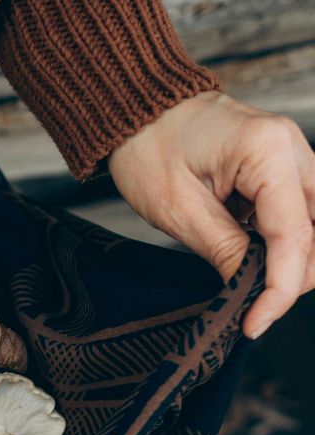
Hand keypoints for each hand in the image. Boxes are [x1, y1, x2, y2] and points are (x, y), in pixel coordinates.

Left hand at [108, 91, 314, 338]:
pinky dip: (277, 241)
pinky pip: (298, 214)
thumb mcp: (176, 207)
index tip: (256, 324)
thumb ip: (223, 249)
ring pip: (314, 227)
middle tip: (246, 304)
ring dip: (285, 259)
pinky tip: (245, 245)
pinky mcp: (285, 166)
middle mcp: (294, 149)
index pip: (295, 237)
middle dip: (288, 276)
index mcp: (268, 152)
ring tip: (239, 269)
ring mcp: (295, 155)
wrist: (138, 110)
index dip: (280, 289)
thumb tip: (252, 291)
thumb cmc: (148, 148)